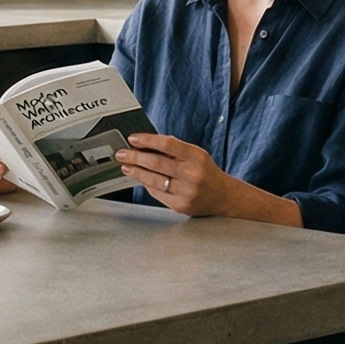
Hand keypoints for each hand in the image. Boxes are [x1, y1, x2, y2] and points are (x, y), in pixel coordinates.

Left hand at [115, 134, 300, 225]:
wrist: (222, 197)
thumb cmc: (205, 172)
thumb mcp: (195, 155)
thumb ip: (174, 150)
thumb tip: (144, 144)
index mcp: (196, 157)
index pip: (168, 144)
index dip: (148, 140)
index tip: (133, 138)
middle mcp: (192, 174)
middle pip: (157, 163)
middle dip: (135, 157)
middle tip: (122, 153)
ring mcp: (186, 192)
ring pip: (154, 180)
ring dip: (136, 172)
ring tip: (126, 166)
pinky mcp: (181, 205)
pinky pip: (157, 193)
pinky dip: (147, 184)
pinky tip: (140, 179)